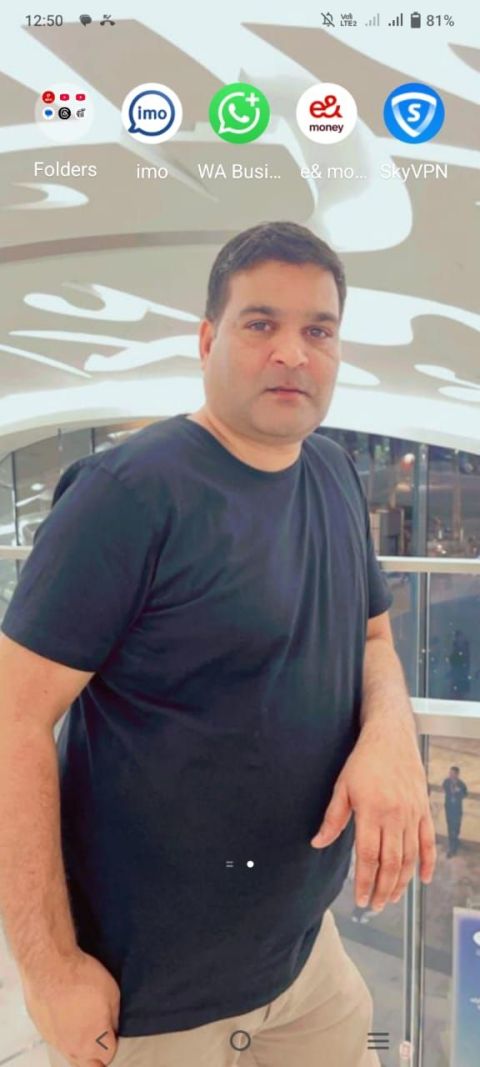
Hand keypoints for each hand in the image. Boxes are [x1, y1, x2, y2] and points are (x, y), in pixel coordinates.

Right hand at [21, 948, 120, 1065]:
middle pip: (89, 1065)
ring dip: (79, 1045)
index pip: (108, 1056)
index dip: (112, 1040)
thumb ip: (113, 1018)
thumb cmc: (82, 978)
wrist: (49, 965)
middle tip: (99, 1033)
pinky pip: (56, 1039)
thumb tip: (110, 1027)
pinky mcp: (41, 1029)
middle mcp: (72, 1049)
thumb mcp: (112, 994)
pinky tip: (66, 1014)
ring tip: (82, 1022)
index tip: (112, 1027)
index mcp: (93, 1043)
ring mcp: (54, 1041)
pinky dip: (63, 1032)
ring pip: (71, 1054)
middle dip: (96, 1054)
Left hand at [310, 723, 436, 910]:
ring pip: (410, 857)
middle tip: (375, 906)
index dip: (365, 881)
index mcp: (372, 812)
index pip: (369, 857)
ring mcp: (413, 815)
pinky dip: (427, 862)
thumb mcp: (342, 787)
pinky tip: (423, 879)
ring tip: (391, 898)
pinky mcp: (424, 810)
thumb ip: (333, 818)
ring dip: (402, 882)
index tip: (360, 899)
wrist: (391, 737)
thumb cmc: (364, 761)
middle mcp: (395, 817)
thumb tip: (317, 843)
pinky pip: (428, 842)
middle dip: (383, 889)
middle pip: (391, 863)